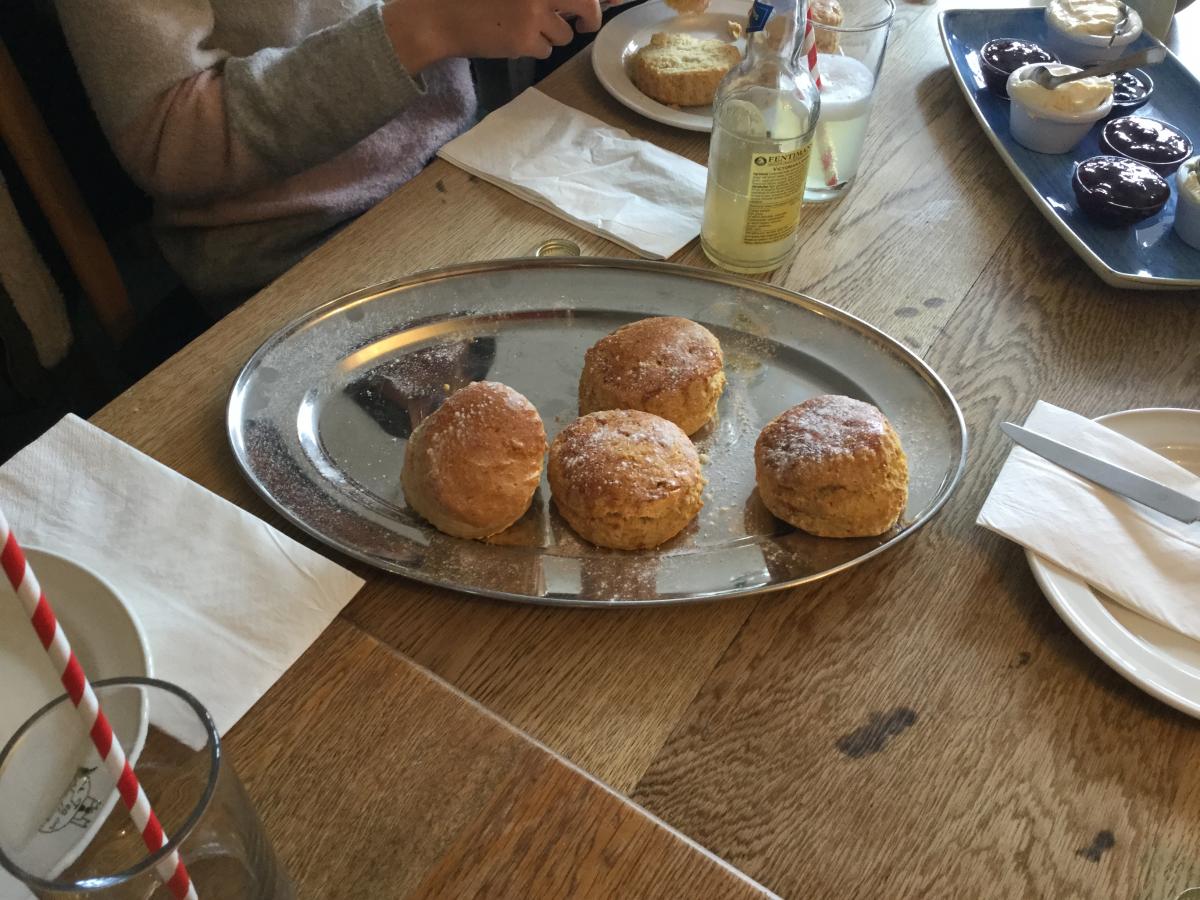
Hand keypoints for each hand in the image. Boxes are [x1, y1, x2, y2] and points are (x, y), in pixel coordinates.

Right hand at [385, 0, 602, 71]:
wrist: (440, 15)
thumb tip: (593, 1)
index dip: (596, 3)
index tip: (600, 7)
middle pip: (587, 5)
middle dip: (589, 17)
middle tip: (584, 23)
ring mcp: (534, 11)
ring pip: (564, 34)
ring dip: (551, 35)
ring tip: (523, 27)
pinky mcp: (525, 38)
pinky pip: (545, 51)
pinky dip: (533, 49)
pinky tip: (511, 38)